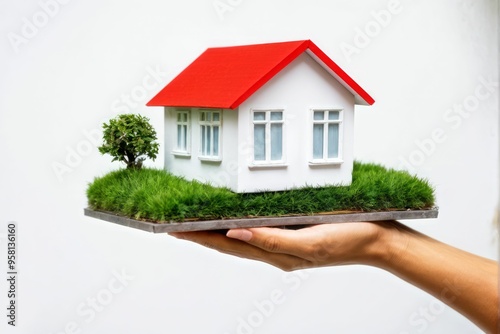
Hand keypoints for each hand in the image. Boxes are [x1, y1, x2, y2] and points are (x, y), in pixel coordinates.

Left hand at [169, 221, 400, 270]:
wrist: (378, 240)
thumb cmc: (349, 240)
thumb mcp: (310, 242)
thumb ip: (272, 239)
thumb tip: (235, 231)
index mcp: (276, 254)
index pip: (227, 245)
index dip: (199, 237)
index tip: (173, 229)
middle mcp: (275, 249)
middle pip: (228, 242)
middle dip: (200, 235)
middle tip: (174, 224)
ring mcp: (284, 242)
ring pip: (241, 236)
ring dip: (216, 230)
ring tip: (195, 222)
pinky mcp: (293, 232)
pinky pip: (259, 228)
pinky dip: (240, 223)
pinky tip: (235, 217)